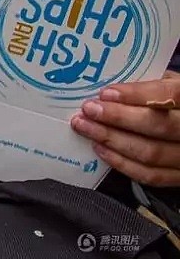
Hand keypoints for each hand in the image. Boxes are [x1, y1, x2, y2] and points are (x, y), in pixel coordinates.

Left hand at [70, 71, 179, 186]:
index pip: (170, 95)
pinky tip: (101, 148)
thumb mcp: (168, 83)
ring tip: (86, 127)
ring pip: (152, 152)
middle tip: (89, 110)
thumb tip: (108, 93)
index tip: (106, 93)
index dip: (137, 94)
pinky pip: (152, 175)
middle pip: (159, 126)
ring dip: (113, 140)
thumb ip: (146, 86)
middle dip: (118, 118)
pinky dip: (122, 163)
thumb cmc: (172, 99)